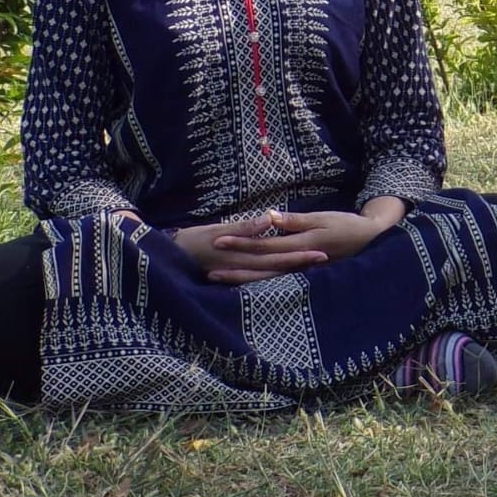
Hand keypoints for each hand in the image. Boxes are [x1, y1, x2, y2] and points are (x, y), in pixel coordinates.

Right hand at [174, 216, 328, 284]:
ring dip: (292, 270)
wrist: (170, 257)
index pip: (278, 257)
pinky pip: (260, 277)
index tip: (321, 251)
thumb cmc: (192, 241)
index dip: (300, 255)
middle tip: (325, 258)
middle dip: (302, 264)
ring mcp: (241, 275)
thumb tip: (269, 219)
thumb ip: (243, 227)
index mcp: (243, 257)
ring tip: (313, 265)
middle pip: (280, 268)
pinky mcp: (236, 275)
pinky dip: (275, 274)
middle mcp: (245, 269)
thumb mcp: (216, 231)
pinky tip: (287, 271)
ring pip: (272, 275)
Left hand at [216, 199, 406, 273]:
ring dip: (242, 281)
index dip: (240, 243)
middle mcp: (299, 265)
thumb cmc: (347, 226)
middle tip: (208, 271)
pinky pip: (277, 282)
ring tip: (218, 280)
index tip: (218, 241)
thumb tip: (270, 218)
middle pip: (260, 269)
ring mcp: (302, 275)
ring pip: (267, 280)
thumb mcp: (322, 218)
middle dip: (234, 270)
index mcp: (301, 247)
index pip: (264, 246)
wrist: (370, 242)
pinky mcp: (304, 278)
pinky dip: (258, 285)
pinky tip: (242, 286)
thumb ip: (295, 221)